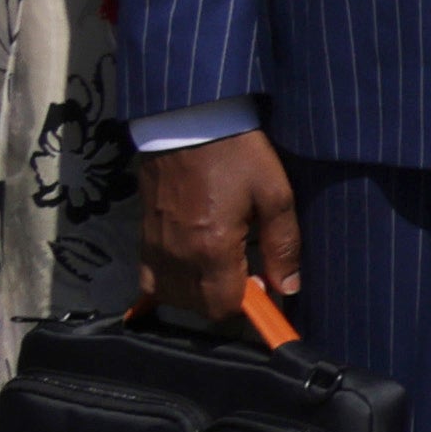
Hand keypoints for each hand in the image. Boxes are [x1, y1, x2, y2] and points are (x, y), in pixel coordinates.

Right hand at [139, 123, 304, 325]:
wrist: (190, 123)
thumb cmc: (238, 154)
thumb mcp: (275, 194)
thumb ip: (282, 245)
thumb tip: (287, 288)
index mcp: (211, 249)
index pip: (223, 308)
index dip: (248, 303)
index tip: (261, 281)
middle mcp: (177, 257)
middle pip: (197, 308)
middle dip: (225, 300)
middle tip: (244, 269)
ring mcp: (155, 249)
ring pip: (173, 297)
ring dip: (198, 294)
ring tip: (220, 265)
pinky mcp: (143, 238)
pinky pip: (148, 280)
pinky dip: (167, 284)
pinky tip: (188, 268)